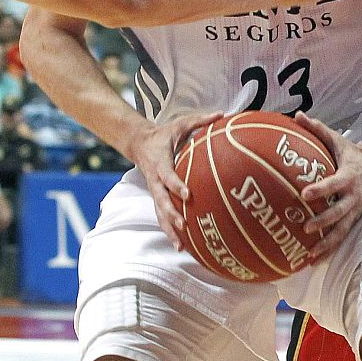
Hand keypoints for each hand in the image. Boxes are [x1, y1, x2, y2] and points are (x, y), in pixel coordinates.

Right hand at [126, 110, 219, 250]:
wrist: (139, 142)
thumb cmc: (164, 134)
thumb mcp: (180, 123)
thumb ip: (200, 120)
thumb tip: (222, 114)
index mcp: (161, 163)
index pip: (168, 176)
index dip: (176, 185)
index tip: (188, 195)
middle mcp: (156, 180)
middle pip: (161, 201)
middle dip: (171, 215)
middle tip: (184, 226)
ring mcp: (155, 191)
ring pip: (160, 214)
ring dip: (169, 229)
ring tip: (180, 246)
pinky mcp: (157, 198)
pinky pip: (162, 216)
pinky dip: (170, 231)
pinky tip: (181, 246)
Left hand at [291, 112, 361, 260]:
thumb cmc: (350, 153)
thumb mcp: (337, 139)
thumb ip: (317, 128)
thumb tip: (296, 116)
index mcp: (348, 177)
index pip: (334, 184)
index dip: (321, 189)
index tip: (305, 194)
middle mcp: (353, 197)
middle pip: (339, 213)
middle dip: (324, 222)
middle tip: (306, 228)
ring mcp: (354, 211)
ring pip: (342, 232)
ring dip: (327, 245)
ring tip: (310, 257)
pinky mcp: (352, 220)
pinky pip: (341, 237)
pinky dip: (328, 250)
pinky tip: (313, 261)